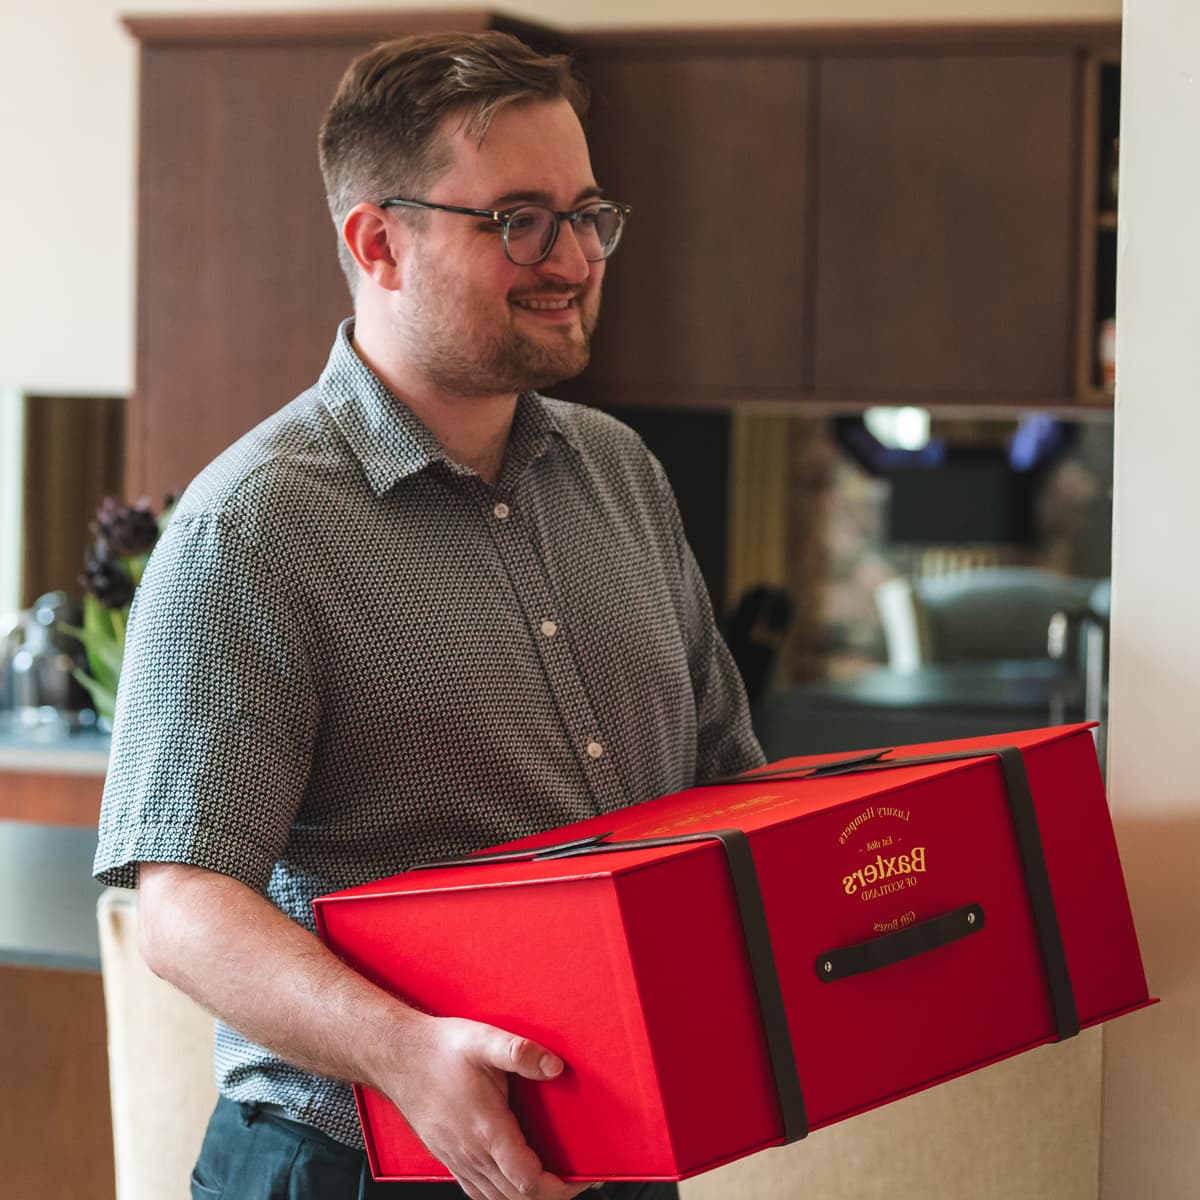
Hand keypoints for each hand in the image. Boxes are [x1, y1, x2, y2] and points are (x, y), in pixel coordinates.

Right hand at [387, 1014, 593, 1199]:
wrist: (396, 1057)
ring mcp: (456, 1159)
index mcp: (486, 1129)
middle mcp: (471, 1153)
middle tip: (572, 1184)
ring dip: (524, 1197)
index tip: (578, 1182)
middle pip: (515, 1197)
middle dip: (548, 1196)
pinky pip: (476, 1191)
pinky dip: (499, 1195)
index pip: (527, 1180)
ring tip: (548, 1186)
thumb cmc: (439, 1050)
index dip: (557, 1189)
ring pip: (496, 1198)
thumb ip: (520, 1053)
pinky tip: (508, 1183)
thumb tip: (554, 1067)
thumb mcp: (483, 1040)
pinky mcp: (446, 1157)